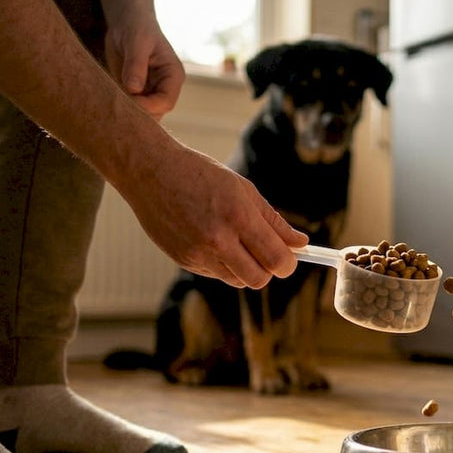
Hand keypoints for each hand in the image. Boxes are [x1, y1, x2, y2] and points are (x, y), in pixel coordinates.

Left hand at [93, 0, 183, 119]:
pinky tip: (106, 102)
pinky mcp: (135, 93)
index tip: (128, 100)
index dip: (148, 106)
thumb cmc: (136, 26)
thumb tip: (134, 89)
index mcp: (172, 76)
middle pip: (156, 113)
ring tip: (109, 104)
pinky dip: (119, 108)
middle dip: (138, 114)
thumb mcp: (137, 42)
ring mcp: (150, 92)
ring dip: (127, 113)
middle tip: (115, 107)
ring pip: (142, 115)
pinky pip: (129, 108)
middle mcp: (164, 88)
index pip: (166, 101)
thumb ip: (136, 65)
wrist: (127, 21)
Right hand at [121, 147, 307, 288]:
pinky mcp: (183, 260)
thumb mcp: (243, 190)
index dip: (288, 263)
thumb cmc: (201, 175)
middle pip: (258, 279)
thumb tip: (300, 243)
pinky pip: (215, 274)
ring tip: (236, 241)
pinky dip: (223, 264)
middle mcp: (217, 239)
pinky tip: (212, 239)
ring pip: (237, 281)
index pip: (275, 259)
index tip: (289, 257)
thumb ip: (274, 221)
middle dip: (268, 270)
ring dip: (245, 268)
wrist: (151, 172)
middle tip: (266, 253)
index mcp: (237, 216)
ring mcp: (197, 253)